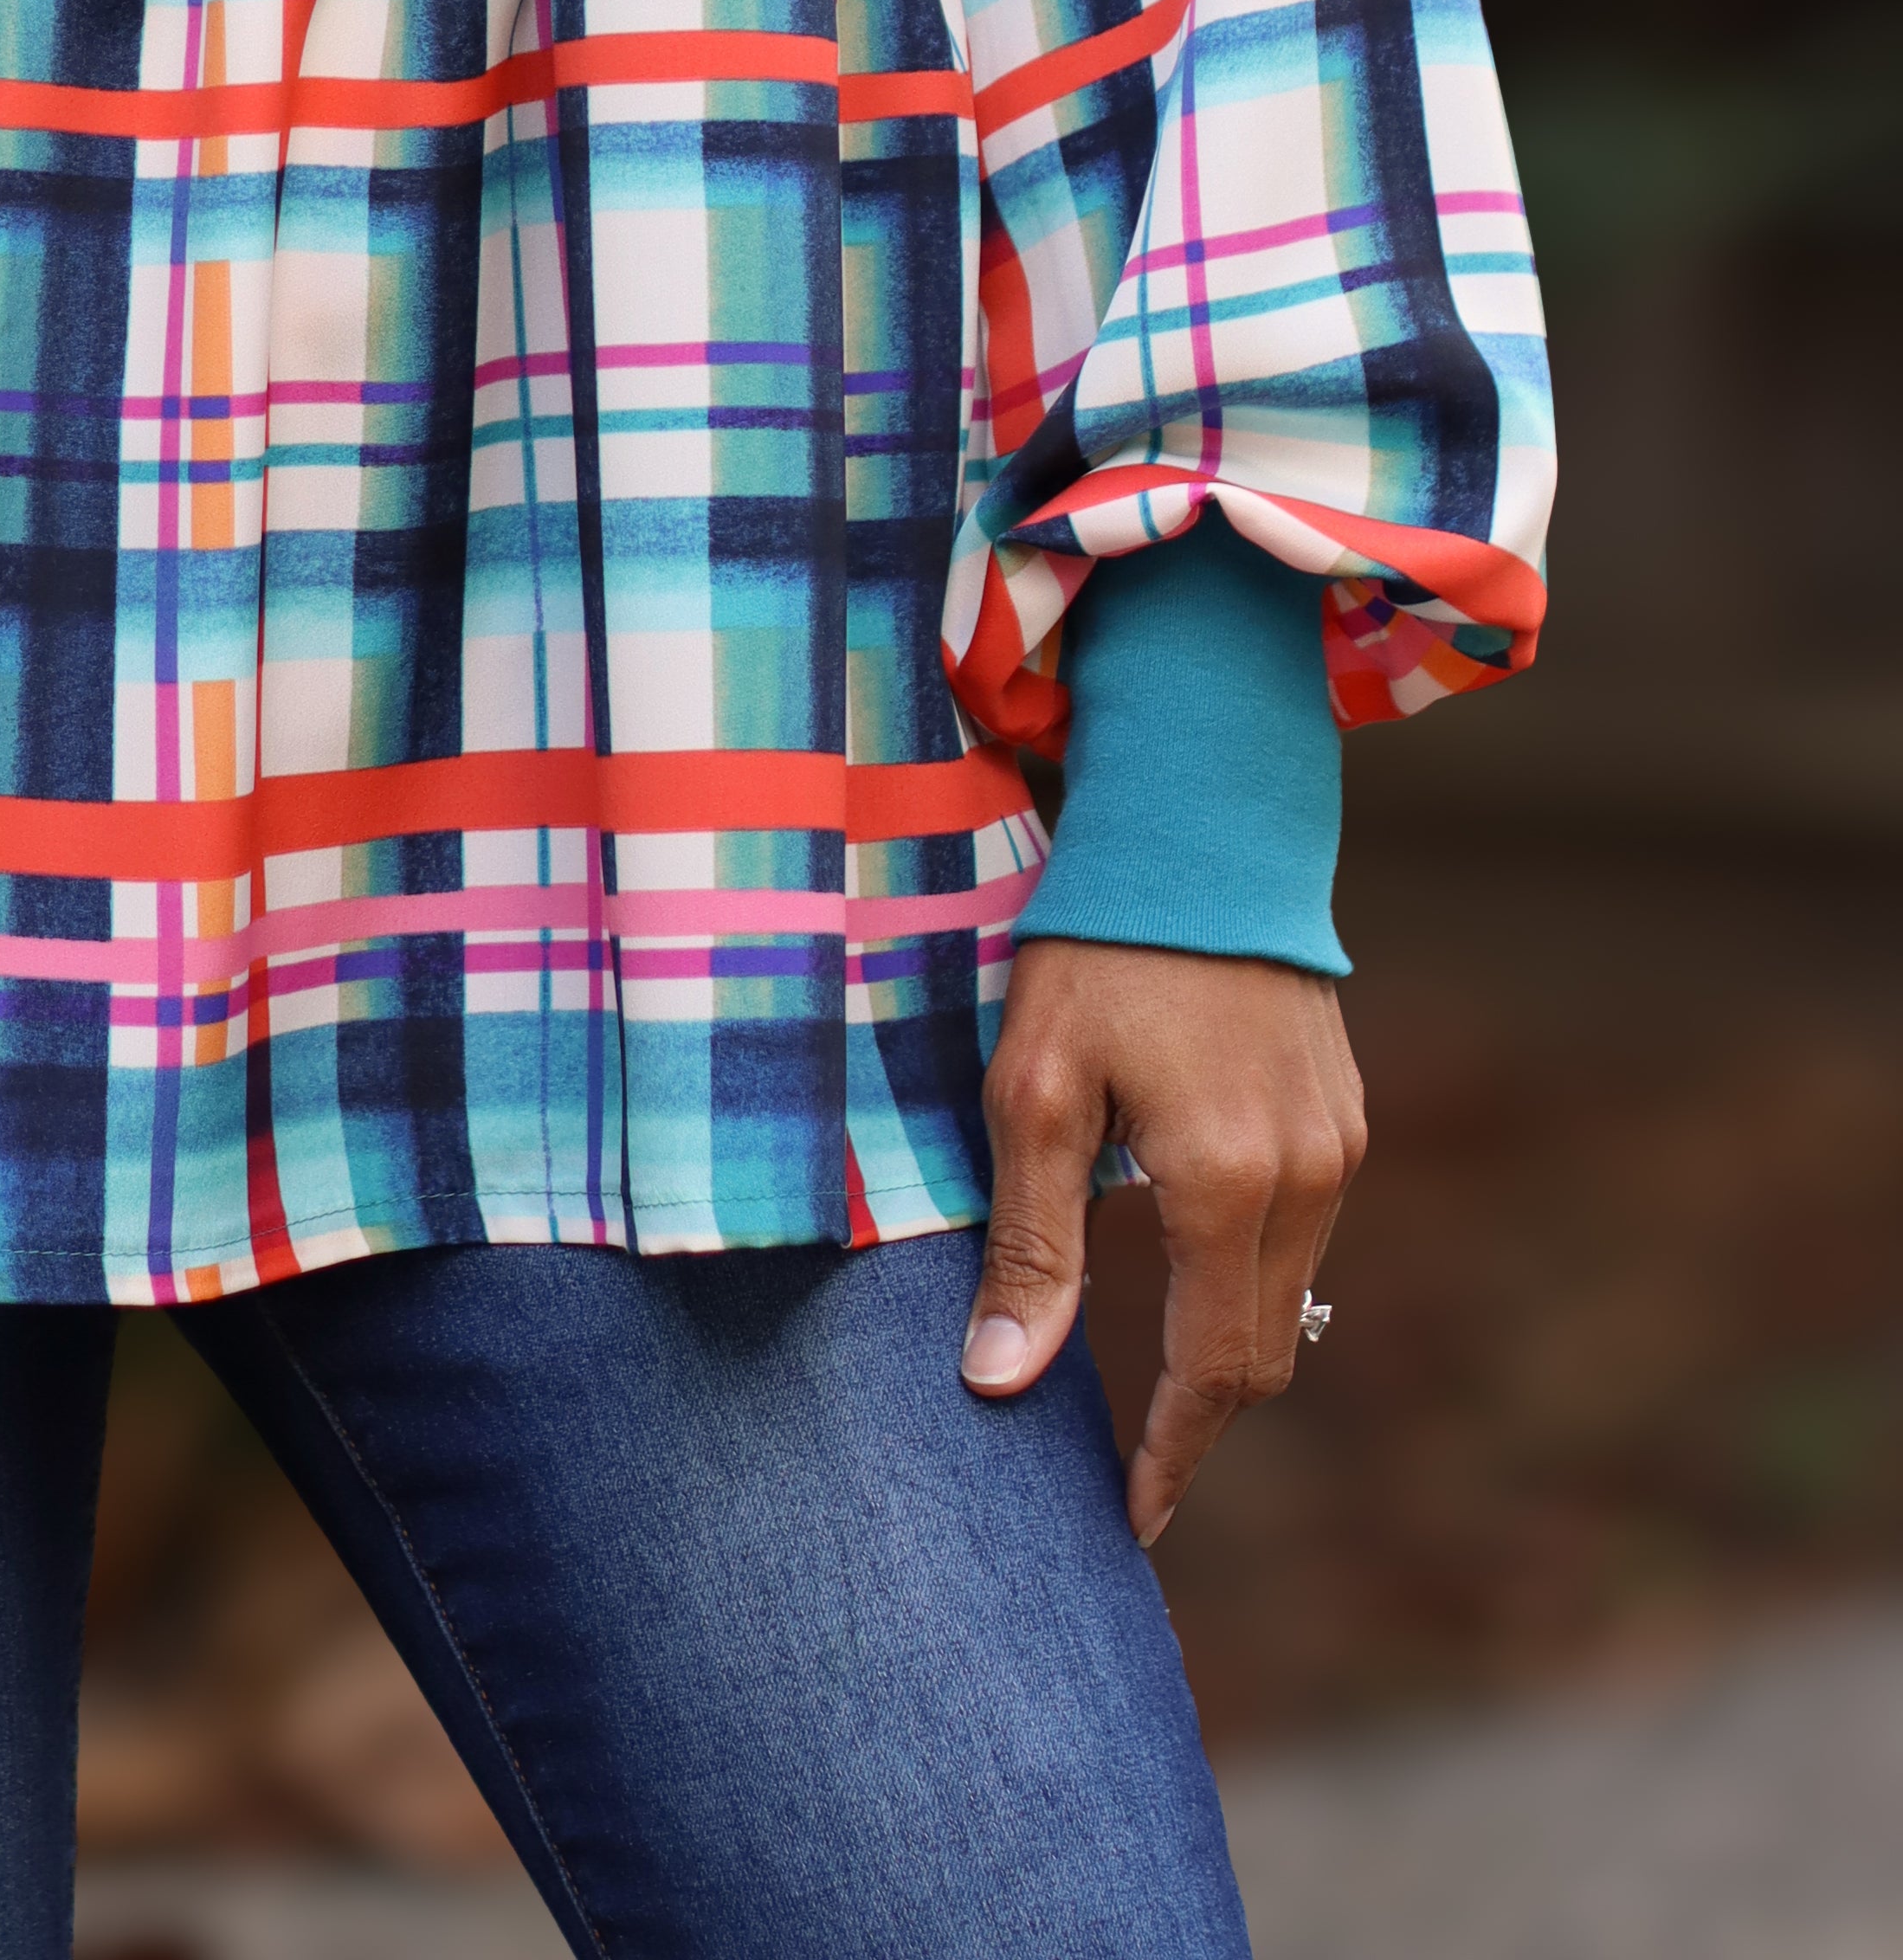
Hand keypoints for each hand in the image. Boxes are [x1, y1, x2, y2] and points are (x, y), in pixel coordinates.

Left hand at [958, 935, 1365, 1544]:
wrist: (1202, 824)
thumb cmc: (1099, 947)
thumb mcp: (1037, 1089)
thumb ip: (1030, 1245)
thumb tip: (1001, 1382)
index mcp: (1227, 1187)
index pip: (1210, 1376)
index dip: (1170, 1460)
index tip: (1130, 1522)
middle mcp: (1308, 1178)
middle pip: (1262, 1353)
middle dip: (1201, 1420)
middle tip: (1131, 1463)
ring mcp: (1340, 1142)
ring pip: (1290, 1293)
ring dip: (1228, 1343)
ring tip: (1152, 1376)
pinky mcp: (1345, 1108)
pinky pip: (1305, 1229)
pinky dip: (1252, 1271)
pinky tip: (1192, 1263)